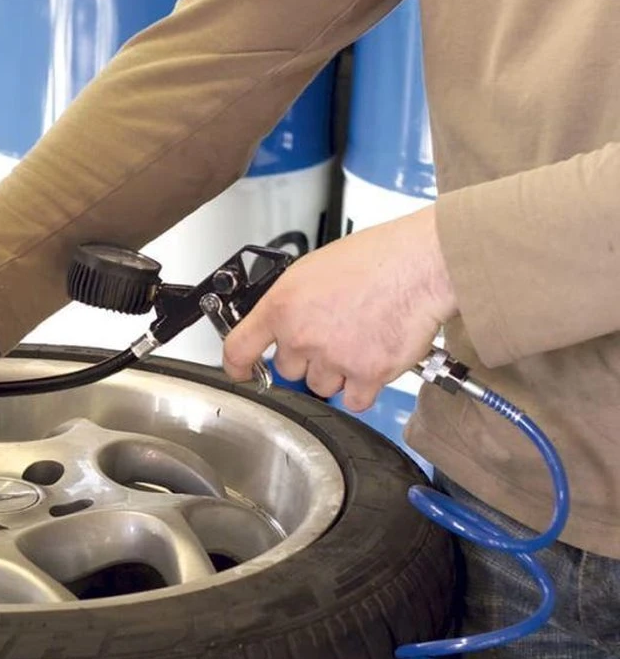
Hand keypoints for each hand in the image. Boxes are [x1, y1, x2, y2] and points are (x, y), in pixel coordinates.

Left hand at [223, 207, 456, 411]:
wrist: (421, 264)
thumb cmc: (377, 258)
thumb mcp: (313, 269)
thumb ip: (291, 301)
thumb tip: (283, 320)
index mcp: (282, 306)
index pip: (239, 347)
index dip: (237, 366)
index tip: (240, 372)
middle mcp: (303, 335)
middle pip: (288, 370)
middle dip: (307, 359)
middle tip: (333, 336)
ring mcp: (334, 358)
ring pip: (322, 386)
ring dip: (337, 374)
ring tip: (359, 340)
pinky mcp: (367, 374)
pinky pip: (354, 400)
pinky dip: (364, 388)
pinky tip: (373, 363)